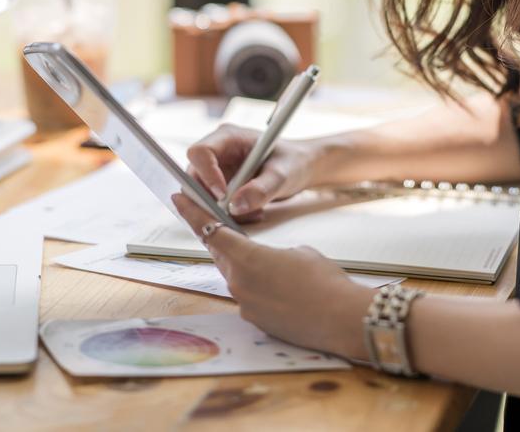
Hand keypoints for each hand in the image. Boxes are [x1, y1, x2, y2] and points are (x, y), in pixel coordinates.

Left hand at [172, 193, 370, 358]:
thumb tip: (270, 261)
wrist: (341, 319)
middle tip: (225, 228)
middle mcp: (238, 283)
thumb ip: (274, 251)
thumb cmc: (324, 280)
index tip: (178, 198)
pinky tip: (282, 289)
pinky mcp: (255, 321)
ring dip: (245, 267)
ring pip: (236, 277)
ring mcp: (245, 305)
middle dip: (222, 241)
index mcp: (246, 258)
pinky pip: (249, 297)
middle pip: (221, 255)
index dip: (192, 212)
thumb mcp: (299, 251)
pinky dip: (259, 289)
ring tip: (272, 265)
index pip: (209, 230)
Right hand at [186, 123, 321, 220]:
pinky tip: (253, 212)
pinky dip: (229, 214)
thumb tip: (236, 206)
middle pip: (194, 176)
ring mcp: (217, 169)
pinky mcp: (220, 186)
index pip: (200, 152)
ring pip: (202, 194)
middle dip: (210, 199)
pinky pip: (213, 204)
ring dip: (221, 209)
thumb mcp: (282, 174)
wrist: (299, 167)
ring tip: (253, 212)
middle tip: (232, 214)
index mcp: (228, 137)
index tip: (222, 195)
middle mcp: (218, 152)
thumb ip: (261, 189)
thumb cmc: (292, 161)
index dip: (206, 174)